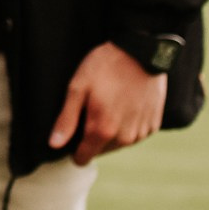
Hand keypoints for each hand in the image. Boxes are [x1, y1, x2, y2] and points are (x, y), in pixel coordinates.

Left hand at [48, 41, 167, 166]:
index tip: (74, 132)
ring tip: (111, 104)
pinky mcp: (153, 124)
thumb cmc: (105, 67)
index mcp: (102, 130)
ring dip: (112, 131)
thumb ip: (66, 119)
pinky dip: (129, 125)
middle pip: (101, 150)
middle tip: (94, 109)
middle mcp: (124, 138)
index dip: (74, 148)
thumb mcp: (78, 87)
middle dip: (94, 136)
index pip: (83, 157)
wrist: (142, 52)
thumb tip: (54, 145)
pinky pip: (135, 134)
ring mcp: (141, 132)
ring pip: (119, 144)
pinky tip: (126, 105)